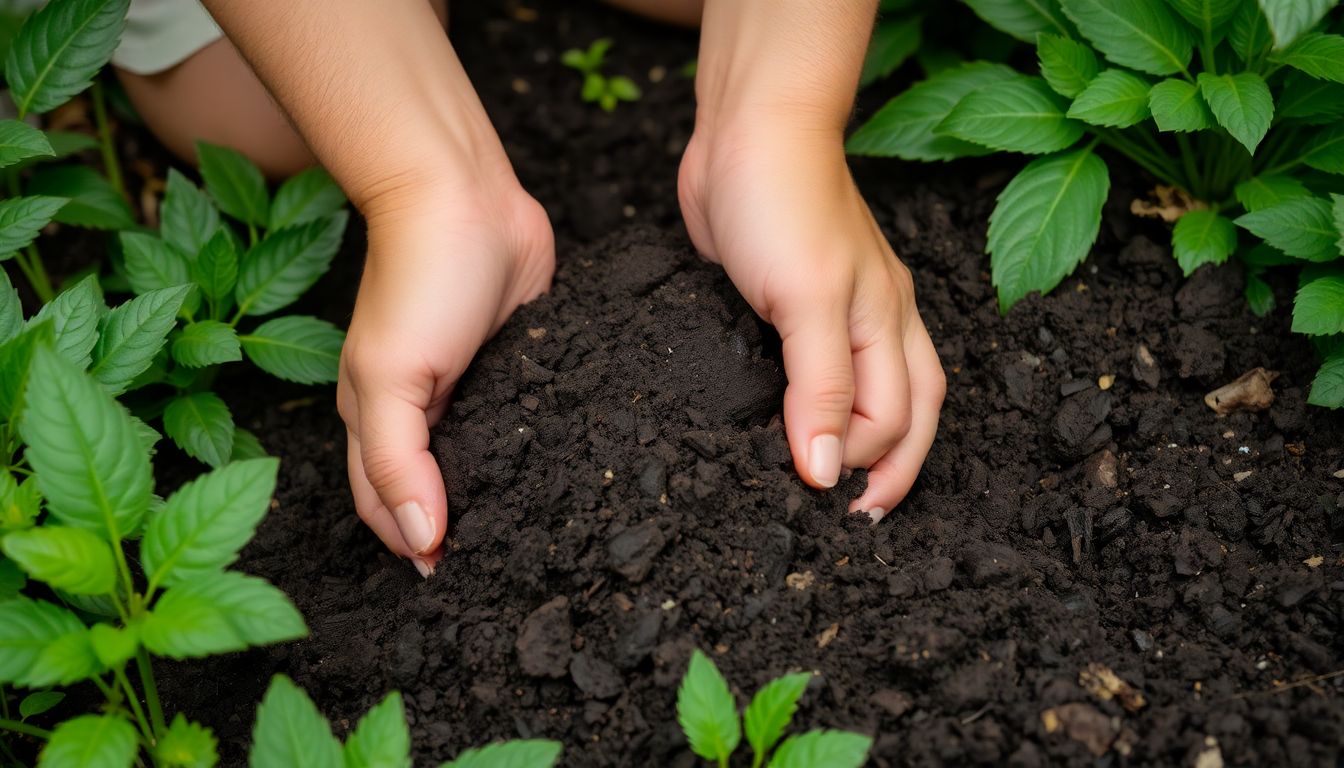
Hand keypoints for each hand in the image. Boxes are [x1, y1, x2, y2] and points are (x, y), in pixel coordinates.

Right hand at [337, 180, 553, 573]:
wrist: (465, 196)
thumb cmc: (420, 279)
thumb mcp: (395, 377)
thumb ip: (400, 461)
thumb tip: (419, 541)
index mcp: (376, 417)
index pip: (384, 506)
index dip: (410, 546)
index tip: (451, 584)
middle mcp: (421, 409)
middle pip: (430, 489)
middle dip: (452, 532)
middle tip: (498, 570)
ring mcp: (470, 386)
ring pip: (480, 459)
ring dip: (496, 495)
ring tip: (533, 535)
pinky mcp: (515, 363)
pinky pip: (521, 419)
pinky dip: (530, 450)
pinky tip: (558, 472)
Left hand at [678, 127, 945, 519]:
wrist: (746, 130)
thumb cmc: (782, 201)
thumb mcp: (806, 300)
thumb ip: (818, 388)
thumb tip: (825, 474)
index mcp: (889, 323)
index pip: (891, 421)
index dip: (855, 463)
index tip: (811, 492)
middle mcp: (875, 323)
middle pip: (906, 415)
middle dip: (887, 472)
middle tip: (852, 521)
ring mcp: (837, 314)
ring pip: (871, 393)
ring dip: (859, 444)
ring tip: (835, 488)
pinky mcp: (792, 306)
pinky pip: (816, 370)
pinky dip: (813, 406)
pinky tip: (788, 423)